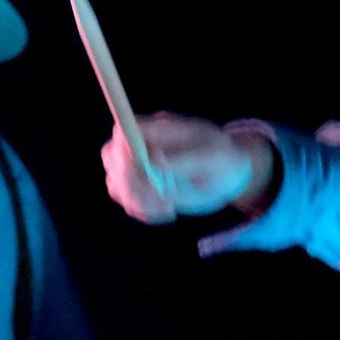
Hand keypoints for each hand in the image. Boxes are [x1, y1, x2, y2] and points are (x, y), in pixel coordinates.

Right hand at [100, 112, 273, 224]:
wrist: (228, 175)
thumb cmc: (222, 158)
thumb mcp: (210, 157)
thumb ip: (182, 158)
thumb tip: (153, 159)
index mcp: (157, 128)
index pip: (123, 132)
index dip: (124, 153)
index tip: (144, 174)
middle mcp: (141, 146)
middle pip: (111, 159)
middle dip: (130, 183)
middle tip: (162, 197)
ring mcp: (138, 167)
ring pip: (116, 184)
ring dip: (139, 202)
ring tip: (170, 207)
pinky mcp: (141, 187)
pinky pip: (127, 201)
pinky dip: (144, 211)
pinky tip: (168, 211)